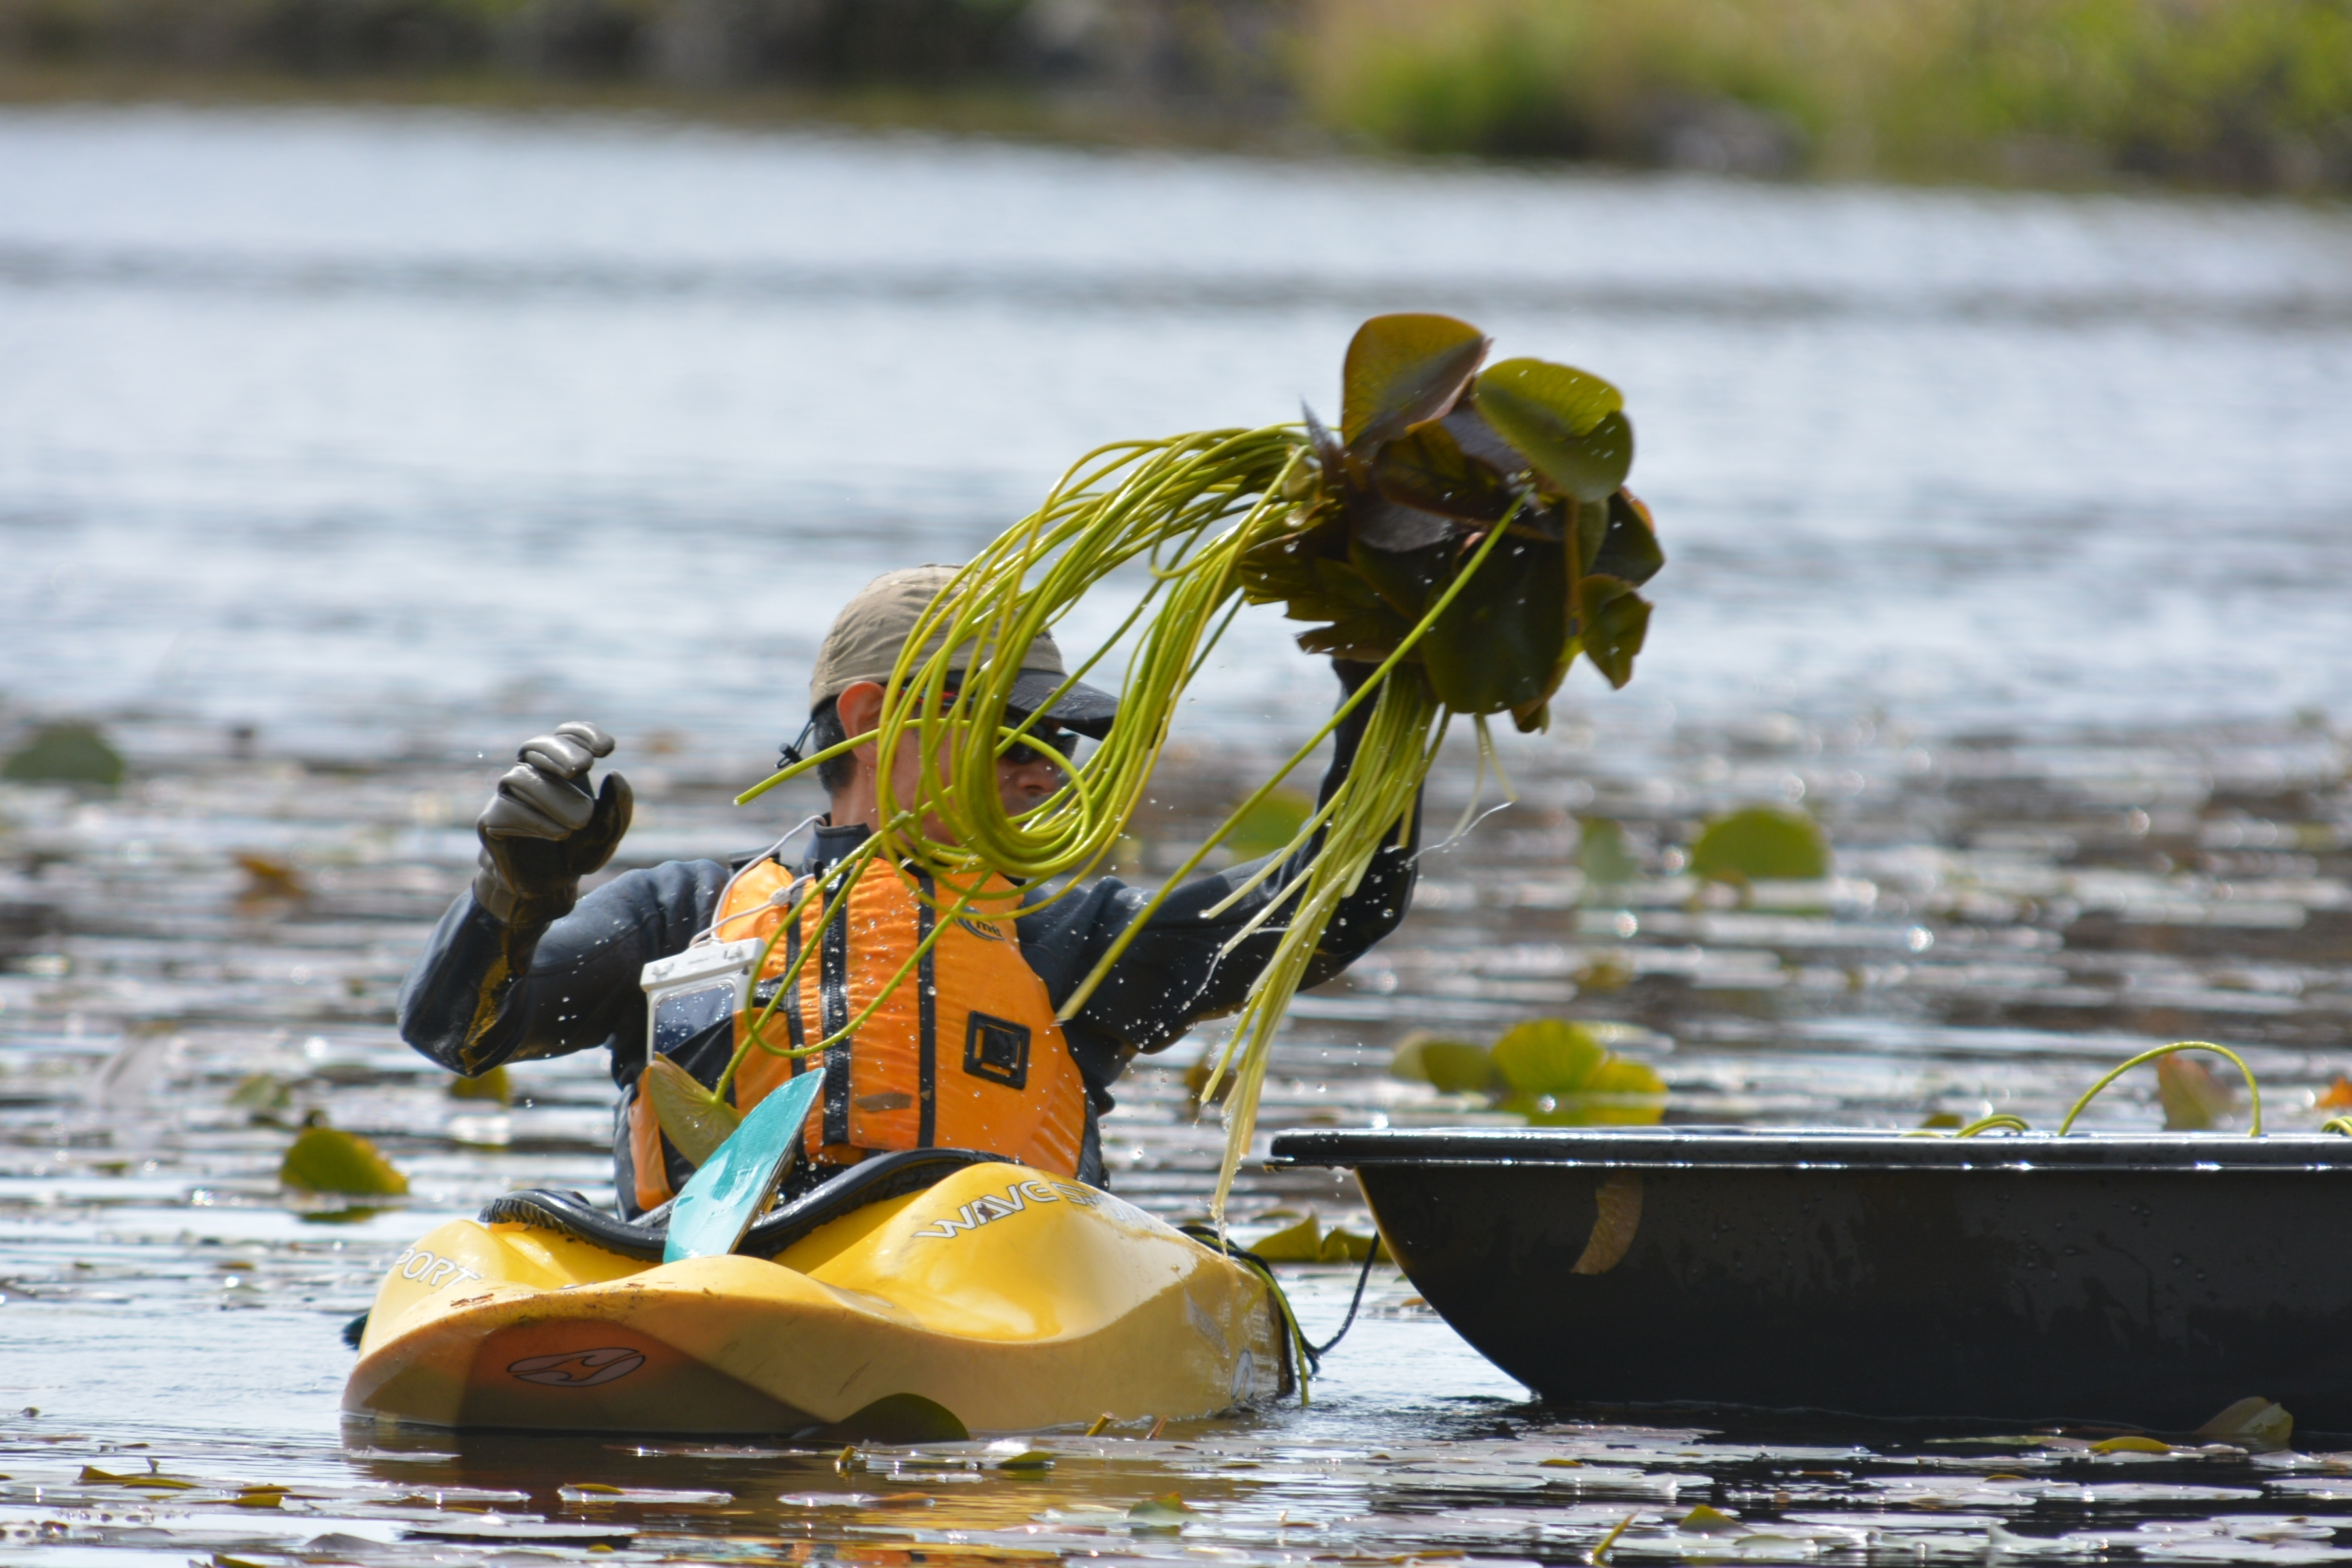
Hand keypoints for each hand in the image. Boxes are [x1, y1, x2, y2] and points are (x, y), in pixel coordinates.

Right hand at [473, 722, 632, 924]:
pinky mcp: (490, 822)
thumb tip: (615, 775)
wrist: (549, 889)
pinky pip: (505, 810)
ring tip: (580, 821)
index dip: (583, 734)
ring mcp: (507, 797)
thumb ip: (617, 808)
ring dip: (553, 795)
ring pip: (520, 777)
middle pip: (534, 746)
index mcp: (561, 771)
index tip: (608, 750)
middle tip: (584, 767)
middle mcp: (530, 776)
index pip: (565, 735)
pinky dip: (535, 820)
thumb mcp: (607, 834)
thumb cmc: (578, 852)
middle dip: (560, 752)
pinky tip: (559, 833)